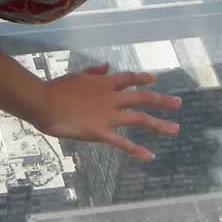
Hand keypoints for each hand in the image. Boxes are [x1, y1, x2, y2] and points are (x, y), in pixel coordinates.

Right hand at [37, 65, 180, 160]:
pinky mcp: (101, 132)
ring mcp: (109, 116)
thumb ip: (94, 71)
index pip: (129, 79)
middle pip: (142, 98)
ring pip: (139, 119)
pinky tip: (150, 155)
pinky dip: (137, 149)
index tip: (155, 79)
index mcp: (105, 82)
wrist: (44, 102)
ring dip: (158, 124)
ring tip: (174, 129)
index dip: (143, 79)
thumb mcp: (77, 75)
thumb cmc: (56, 89)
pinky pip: (123, 142)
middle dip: (161, 101)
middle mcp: (112, 98)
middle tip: (178, 103)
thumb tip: (107, 66)